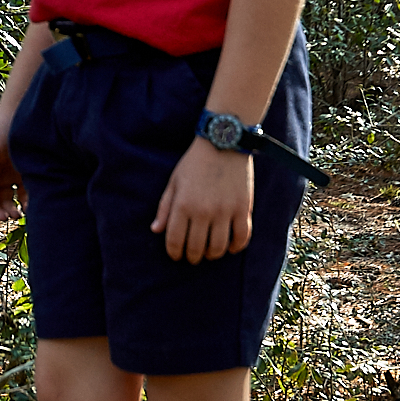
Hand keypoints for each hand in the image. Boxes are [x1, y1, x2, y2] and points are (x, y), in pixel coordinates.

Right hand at [0, 114, 26, 219]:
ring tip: (18, 215)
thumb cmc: (3, 127)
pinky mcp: (23, 173)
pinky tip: (28, 206)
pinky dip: (24, 203)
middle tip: (7, 217)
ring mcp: (7, 174)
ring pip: (5, 200)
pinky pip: (22, 194)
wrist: (26, 112)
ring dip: (9, 210)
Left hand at [151, 138, 252, 262]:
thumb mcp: (174, 182)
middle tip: (192, 256)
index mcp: (183, 205)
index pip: (175, 241)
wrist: (223, 143)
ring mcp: (225, 211)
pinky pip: (242, 237)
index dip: (174, 253)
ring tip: (209, 253)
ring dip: (212, 255)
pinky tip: (230, 247)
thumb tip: (156, 230)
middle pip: (197, 248)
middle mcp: (203, 211)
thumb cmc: (194, 163)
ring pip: (218, 247)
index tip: (176, 255)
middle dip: (192, 257)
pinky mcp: (243, 209)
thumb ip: (164, 207)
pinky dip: (236, 247)